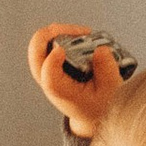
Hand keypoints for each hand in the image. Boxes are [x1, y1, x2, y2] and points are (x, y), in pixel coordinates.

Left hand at [27, 21, 124, 139]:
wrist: (90, 115)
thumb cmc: (100, 105)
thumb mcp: (110, 91)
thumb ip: (107, 71)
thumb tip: (101, 49)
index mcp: (61, 92)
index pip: (48, 76)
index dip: (52, 60)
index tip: (63, 50)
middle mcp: (49, 81)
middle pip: (36, 52)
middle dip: (52, 34)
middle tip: (77, 31)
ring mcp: (47, 72)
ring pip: (39, 45)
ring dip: (57, 33)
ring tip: (81, 33)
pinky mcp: (51, 65)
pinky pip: (46, 44)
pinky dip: (59, 36)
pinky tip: (78, 36)